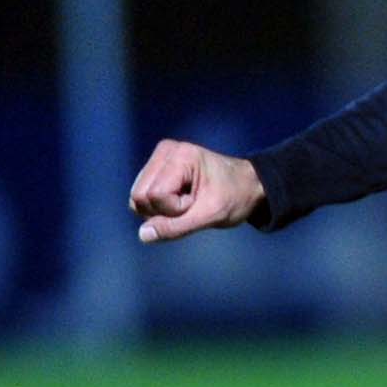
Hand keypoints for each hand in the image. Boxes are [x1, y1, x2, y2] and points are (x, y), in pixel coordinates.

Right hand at [129, 140, 265, 241]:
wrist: (249, 185)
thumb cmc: (236, 197)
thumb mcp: (210, 216)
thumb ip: (176, 227)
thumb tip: (143, 235)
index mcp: (180, 156)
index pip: (154, 196)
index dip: (174, 210)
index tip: (199, 203)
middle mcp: (165, 151)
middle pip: (139, 197)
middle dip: (164, 211)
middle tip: (193, 204)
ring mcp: (159, 158)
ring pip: (137, 198)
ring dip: (161, 210)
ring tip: (189, 201)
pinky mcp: (157, 167)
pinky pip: (142, 196)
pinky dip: (160, 205)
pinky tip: (180, 198)